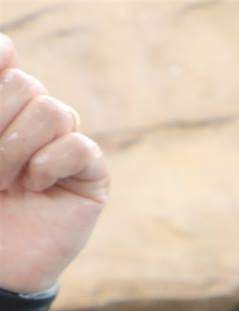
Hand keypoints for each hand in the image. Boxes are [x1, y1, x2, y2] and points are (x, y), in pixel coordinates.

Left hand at [0, 34, 108, 294]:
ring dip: (18, 147)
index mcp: (0, 108)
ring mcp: (62, 147)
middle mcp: (30, 121)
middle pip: (27, 85)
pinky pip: (78, 147)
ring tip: (4, 183)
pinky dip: (51, 164)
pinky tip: (36, 189)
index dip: (0, 58)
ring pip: (53, 110)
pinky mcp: (90, 176)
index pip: (6, 55)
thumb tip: (6, 53)